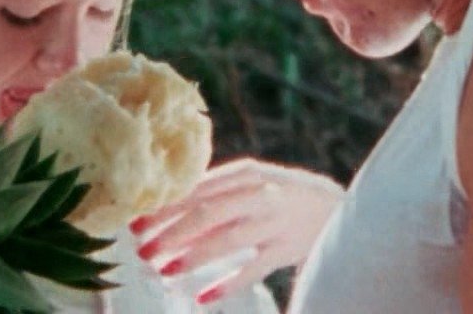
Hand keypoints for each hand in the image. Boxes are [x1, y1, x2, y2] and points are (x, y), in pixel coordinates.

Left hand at [129, 158, 343, 304]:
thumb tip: (166, 210)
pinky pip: (253, 269)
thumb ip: (215, 193)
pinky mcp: (287, 249)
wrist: (338, 209)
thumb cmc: (280, 196)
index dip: (163, 207)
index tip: (134, 221)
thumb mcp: (251, 184)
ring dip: (192, 257)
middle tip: (142, 250)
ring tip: (164, 271)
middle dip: (170, 232)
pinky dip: (227, 285)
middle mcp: (259, 194)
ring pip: (227, 239)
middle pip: (206, 212)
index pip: (195, 190)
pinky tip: (203, 298)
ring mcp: (274, 222)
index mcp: (244, 174)